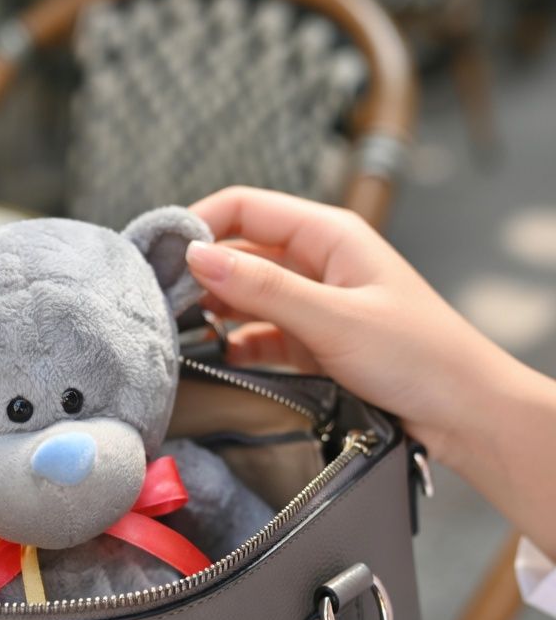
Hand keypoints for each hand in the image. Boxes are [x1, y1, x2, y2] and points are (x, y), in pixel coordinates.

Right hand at [187, 186, 555, 557]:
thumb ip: (263, 288)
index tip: (159, 255)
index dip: (198, 223)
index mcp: (328, 235)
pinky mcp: (310, 340)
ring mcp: (312, 302)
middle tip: (157, 302)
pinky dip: (234, 343)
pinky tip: (214, 358)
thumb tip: (197, 256)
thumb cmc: (418, 356)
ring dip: (213, 310)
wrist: (461, 411)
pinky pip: (258, 333)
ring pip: (245, 294)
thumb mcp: (332, 319)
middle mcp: (317, 262)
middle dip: (198, 272)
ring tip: (177, 332)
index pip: (245, 207)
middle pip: (240, 250)